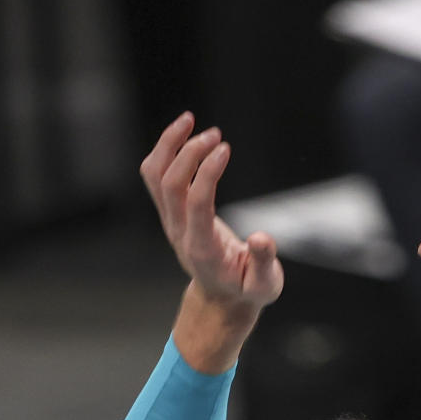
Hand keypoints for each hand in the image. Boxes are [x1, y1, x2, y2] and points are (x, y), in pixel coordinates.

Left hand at [140, 112, 283, 310]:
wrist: (221, 299)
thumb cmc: (247, 289)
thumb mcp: (265, 285)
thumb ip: (264, 263)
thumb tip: (262, 239)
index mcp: (203, 249)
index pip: (196, 202)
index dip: (208, 172)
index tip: (225, 149)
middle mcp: (180, 232)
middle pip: (169, 183)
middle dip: (189, 153)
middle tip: (217, 135)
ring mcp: (170, 221)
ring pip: (155, 175)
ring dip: (169, 144)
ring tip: (191, 120)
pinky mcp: (170, 212)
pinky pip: (156, 175)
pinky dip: (165, 150)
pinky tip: (186, 134)